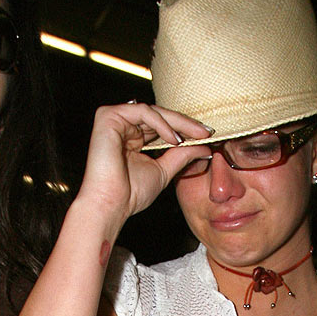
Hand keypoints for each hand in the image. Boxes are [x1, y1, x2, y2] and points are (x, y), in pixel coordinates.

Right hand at [77, 102, 211, 222]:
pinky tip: (175, 139)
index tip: (208, 136)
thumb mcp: (164, 170)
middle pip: (159, 115)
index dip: (185, 129)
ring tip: (195, 136)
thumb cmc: (131, 193)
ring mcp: (114, 120)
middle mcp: (123, 126)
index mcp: (134, 137)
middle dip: (185, 123)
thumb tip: (205, 146)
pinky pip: (142, 112)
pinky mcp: (108, 117)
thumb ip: (182, 155)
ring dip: (177, 122)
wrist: (111, 204)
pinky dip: (161, 124)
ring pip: (153, 111)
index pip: (162, 125)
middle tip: (207, 132)